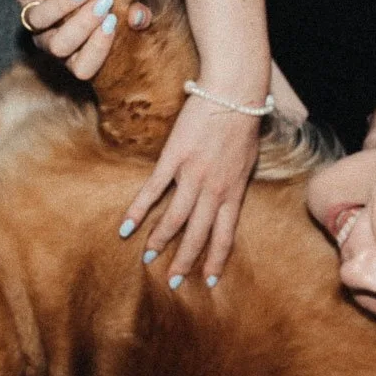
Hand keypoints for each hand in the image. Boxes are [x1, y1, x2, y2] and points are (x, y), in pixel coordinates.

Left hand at [15, 0, 150, 79]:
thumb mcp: (132, 3)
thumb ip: (141, 13)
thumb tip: (138, 19)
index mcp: (75, 53)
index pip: (82, 68)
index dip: (96, 50)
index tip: (113, 23)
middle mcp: (51, 40)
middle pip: (58, 47)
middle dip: (81, 26)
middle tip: (105, 3)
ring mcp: (34, 17)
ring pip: (38, 20)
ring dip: (63, 4)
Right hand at [120, 93, 261, 286]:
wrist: (234, 93)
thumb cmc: (244, 123)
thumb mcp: (248, 160)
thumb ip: (236, 182)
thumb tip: (230, 194)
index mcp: (234, 191)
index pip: (225, 235)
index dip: (215, 260)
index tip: (207, 280)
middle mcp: (214, 189)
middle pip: (198, 234)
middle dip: (185, 261)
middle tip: (171, 282)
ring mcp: (193, 175)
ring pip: (175, 218)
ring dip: (160, 240)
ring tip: (148, 258)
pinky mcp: (174, 158)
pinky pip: (154, 190)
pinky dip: (139, 210)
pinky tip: (127, 226)